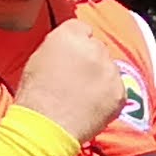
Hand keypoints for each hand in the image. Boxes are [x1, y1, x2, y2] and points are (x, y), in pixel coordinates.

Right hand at [11, 16, 132, 142]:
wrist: (46, 126)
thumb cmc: (35, 95)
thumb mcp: (38, 58)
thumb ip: (59, 46)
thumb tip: (68, 48)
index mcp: (70, 35)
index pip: (82, 29)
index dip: (76, 44)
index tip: (71, 57)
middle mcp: (94, 48)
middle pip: (98, 47)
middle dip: (90, 60)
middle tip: (76, 80)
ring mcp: (110, 70)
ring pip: (110, 68)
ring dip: (101, 78)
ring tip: (83, 96)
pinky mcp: (120, 92)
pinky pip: (117, 89)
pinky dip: (108, 97)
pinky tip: (92, 107)